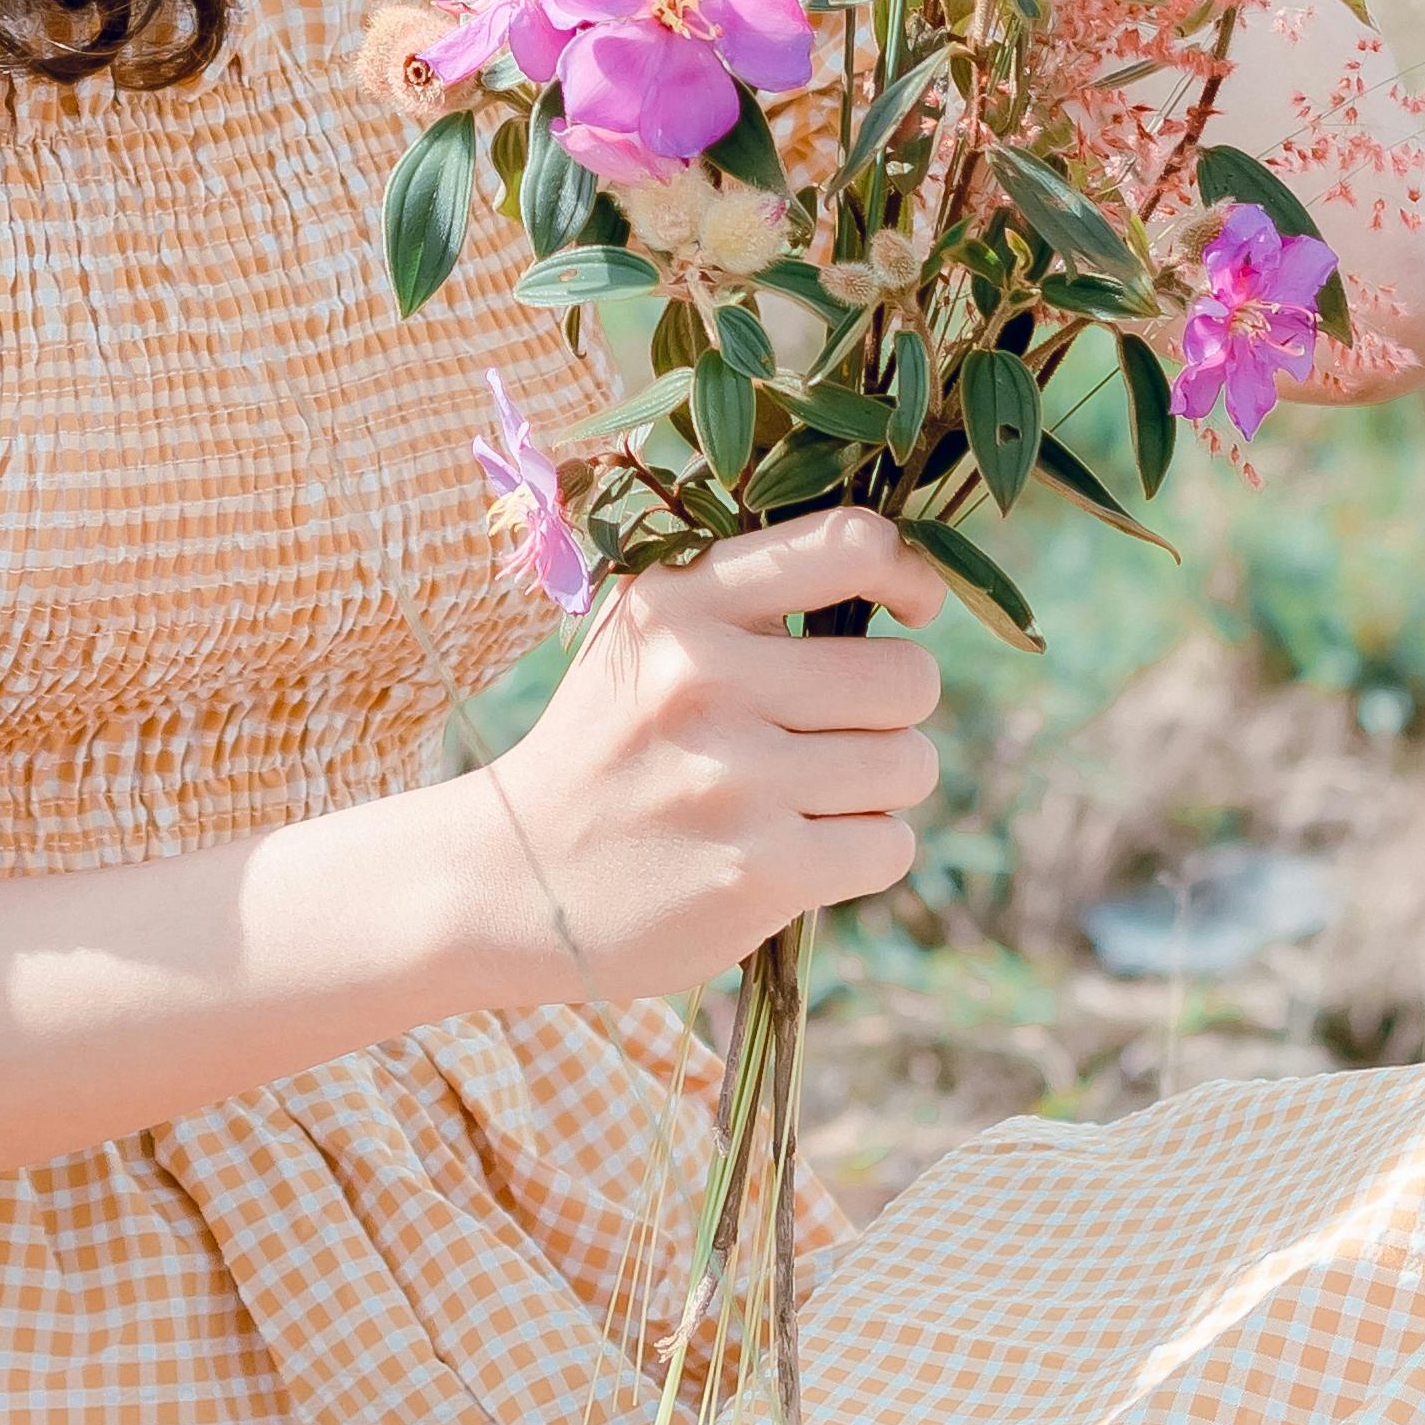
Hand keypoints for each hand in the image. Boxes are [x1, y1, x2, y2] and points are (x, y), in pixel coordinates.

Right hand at [461, 508, 948, 1006]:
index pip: (851, 545)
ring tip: (810, 794)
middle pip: (907, 676)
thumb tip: (906, 576)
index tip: (907, 612)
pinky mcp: (758, 872)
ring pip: (911, 764)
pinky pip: (890, 846)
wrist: (513, 880)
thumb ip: (749, 595)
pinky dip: (865, 852)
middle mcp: (704, 678)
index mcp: (681, 602)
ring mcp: (733, 779)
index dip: (910, 576)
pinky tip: (802, 849)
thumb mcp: (647, 638)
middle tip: (834, 732)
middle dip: (894, 709)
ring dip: (881, 786)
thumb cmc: (611, 745)